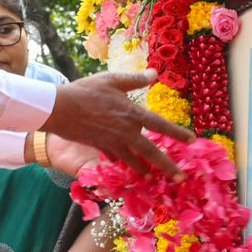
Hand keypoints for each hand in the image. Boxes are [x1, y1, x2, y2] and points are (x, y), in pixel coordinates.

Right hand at [44, 70, 191, 176]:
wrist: (59, 108)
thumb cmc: (86, 91)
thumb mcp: (112, 80)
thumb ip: (134, 80)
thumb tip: (155, 74)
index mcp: (132, 113)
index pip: (160, 125)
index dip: (177, 133)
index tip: (192, 140)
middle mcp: (126, 131)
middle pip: (151, 151)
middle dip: (167, 166)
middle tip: (180, 178)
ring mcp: (113, 142)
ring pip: (133, 160)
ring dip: (144, 169)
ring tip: (152, 178)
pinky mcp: (100, 147)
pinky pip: (115, 157)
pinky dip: (121, 162)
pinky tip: (123, 165)